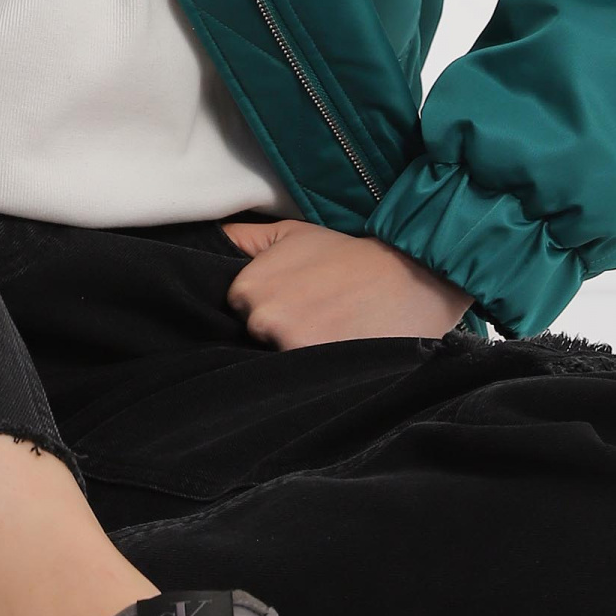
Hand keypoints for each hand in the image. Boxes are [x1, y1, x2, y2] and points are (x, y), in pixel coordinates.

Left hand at [221, 217, 472, 346]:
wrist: (410, 276)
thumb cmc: (347, 256)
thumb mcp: (289, 234)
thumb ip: (240, 239)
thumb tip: (205, 242)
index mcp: (248, 288)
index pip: (238, 315)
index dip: (267, 310)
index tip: (295, 302)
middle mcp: (261, 319)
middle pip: (254, 341)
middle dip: (279, 332)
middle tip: (316, 316)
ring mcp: (287, 347)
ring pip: (275, 363)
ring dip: (296, 354)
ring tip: (329, 334)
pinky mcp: (315, 370)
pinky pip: (299, 382)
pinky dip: (314, 371)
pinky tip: (337, 350)